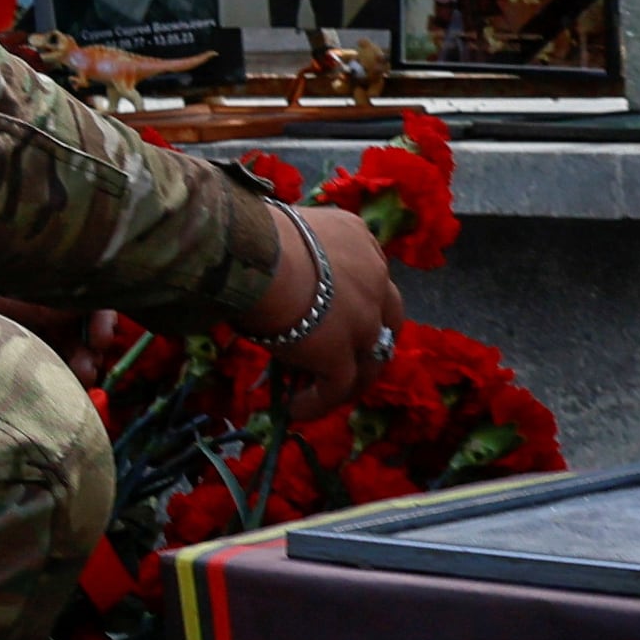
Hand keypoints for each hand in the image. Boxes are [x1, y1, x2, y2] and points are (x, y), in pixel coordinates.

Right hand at [231, 196, 397, 419]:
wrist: (253, 255)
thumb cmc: (251, 234)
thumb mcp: (288, 229)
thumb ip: (299, 251)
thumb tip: (275, 275)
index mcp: (357, 238)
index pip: (371, 272)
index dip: (360, 297)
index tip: (338, 312)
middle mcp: (373, 278)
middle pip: (387, 319)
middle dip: (369, 340)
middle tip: (344, 357)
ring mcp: (363, 320)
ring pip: (370, 360)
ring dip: (350, 380)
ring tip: (322, 394)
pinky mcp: (341, 353)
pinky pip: (336, 388)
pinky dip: (316, 403)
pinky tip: (295, 410)